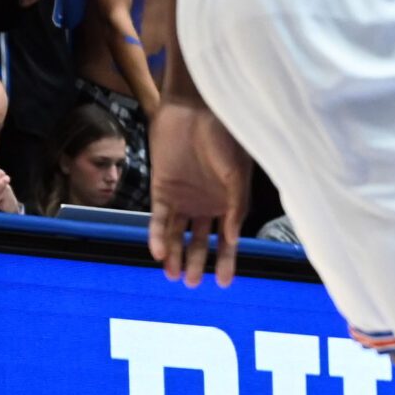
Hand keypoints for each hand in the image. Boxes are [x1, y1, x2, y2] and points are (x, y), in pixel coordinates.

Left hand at [149, 100, 249, 285]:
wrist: (194, 111)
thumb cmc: (224, 137)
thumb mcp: (237, 172)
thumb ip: (235, 205)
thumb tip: (232, 238)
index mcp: (228, 202)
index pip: (227, 239)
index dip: (226, 260)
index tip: (224, 282)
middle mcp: (205, 204)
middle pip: (200, 241)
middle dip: (197, 262)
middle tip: (193, 284)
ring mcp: (182, 199)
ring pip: (177, 234)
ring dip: (175, 255)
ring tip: (173, 276)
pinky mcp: (161, 191)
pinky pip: (158, 219)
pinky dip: (157, 235)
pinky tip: (158, 252)